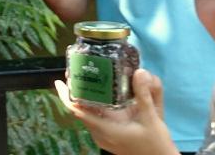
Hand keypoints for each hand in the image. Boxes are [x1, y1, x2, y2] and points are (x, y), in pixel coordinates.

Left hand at [54, 69, 177, 154]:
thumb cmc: (155, 144)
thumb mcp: (151, 118)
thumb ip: (144, 95)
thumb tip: (139, 72)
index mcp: (105, 130)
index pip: (77, 112)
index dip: (66, 96)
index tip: (60, 81)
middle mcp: (100, 135)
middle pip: (79, 111)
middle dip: (75, 93)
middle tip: (75, 74)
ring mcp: (103, 138)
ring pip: (87, 116)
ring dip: (84, 100)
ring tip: (85, 81)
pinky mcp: (109, 138)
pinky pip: (94, 120)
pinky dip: (93, 107)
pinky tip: (100, 96)